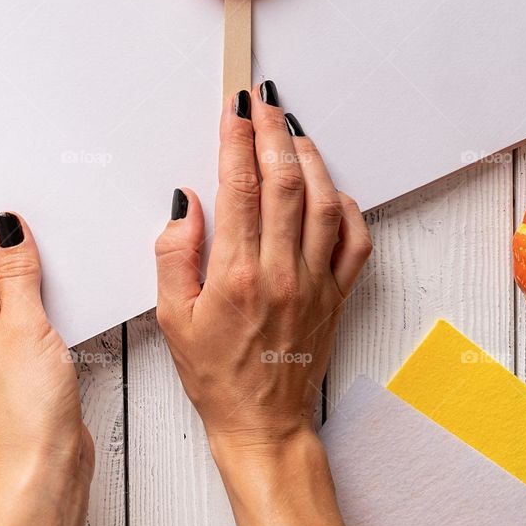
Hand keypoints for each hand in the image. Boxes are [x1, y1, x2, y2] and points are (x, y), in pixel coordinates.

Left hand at [0, 215, 93, 500]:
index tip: (30, 217)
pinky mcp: (22, 358)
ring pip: (17, 290)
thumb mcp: (26, 325)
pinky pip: (33, 314)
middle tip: (53, 254)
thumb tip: (9, 226)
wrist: (45, 467)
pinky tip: (68, 309)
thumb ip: (19, 270)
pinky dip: (51, 306)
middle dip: (24, 255)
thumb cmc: (25, 412)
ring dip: (41, 283)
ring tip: (61, 290)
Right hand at [155, 82, 371, 464]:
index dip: (237, 139)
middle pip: (284, 181)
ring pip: (322, 201)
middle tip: (263, 102)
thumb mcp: (171, 317)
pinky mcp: (337, 295)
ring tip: (292, 130)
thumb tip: (187, 201)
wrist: (262, 423)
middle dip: (272, 132)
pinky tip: (328, 188)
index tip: (234, 109)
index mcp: (236, 275)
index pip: (240, 186)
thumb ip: (174, 254)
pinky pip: (355, 240)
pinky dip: (346, 206)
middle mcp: (281, 272)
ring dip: (308, 158)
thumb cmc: (214, 374)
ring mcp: (315, 282)